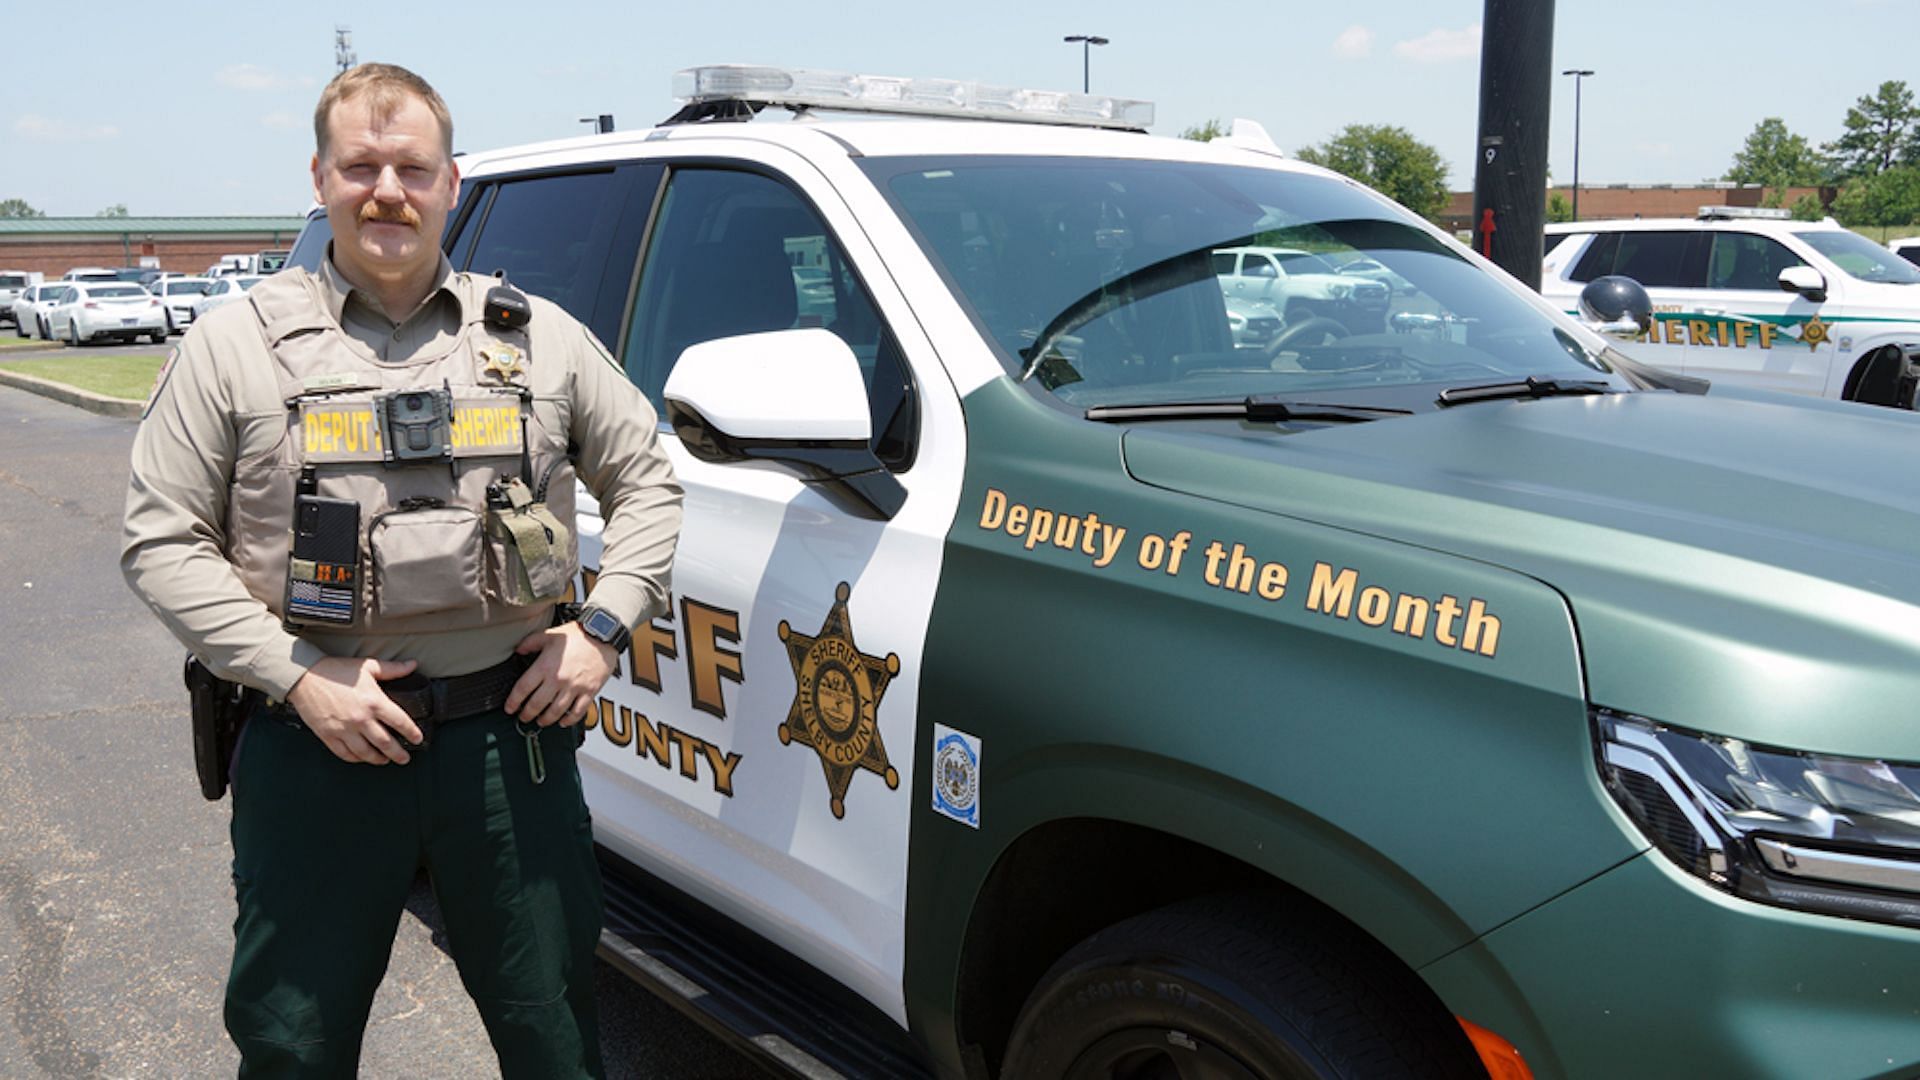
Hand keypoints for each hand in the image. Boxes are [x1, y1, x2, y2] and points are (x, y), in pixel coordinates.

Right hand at [284, 656, 423, 764]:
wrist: (305, 676)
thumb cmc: (337, 670)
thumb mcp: (368, 666)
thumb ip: (393, 669)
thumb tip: (413, 665)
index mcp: (374, 702)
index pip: (400, 722)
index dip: (412, 732)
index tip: (418, 738)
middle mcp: (361, 719)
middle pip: (385, 743)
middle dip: (398, 753)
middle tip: (405, 759)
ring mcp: (344, 729)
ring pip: (365, 752)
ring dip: (378, 759)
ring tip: (385, 760)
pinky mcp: (328, 735)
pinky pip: (345, 753)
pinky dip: (355, 758)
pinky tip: (362, 758)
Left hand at [507, 623, 616, 726]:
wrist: (603, 634)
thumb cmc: (578, 634)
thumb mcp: (550, 635)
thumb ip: (530, 642)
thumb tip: (518, 650)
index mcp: (546, 666)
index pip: (523, 688)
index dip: (513, 701)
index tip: (510, 707)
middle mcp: (558, 679)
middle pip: (537, 704)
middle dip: (527, 714)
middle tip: (523, 717)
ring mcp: (574, 687)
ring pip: (556, 712)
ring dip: (546, 720)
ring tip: (541, 721)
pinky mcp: (589, 691)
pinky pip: (578, 712)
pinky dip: (569, 720)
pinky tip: (563, 722)